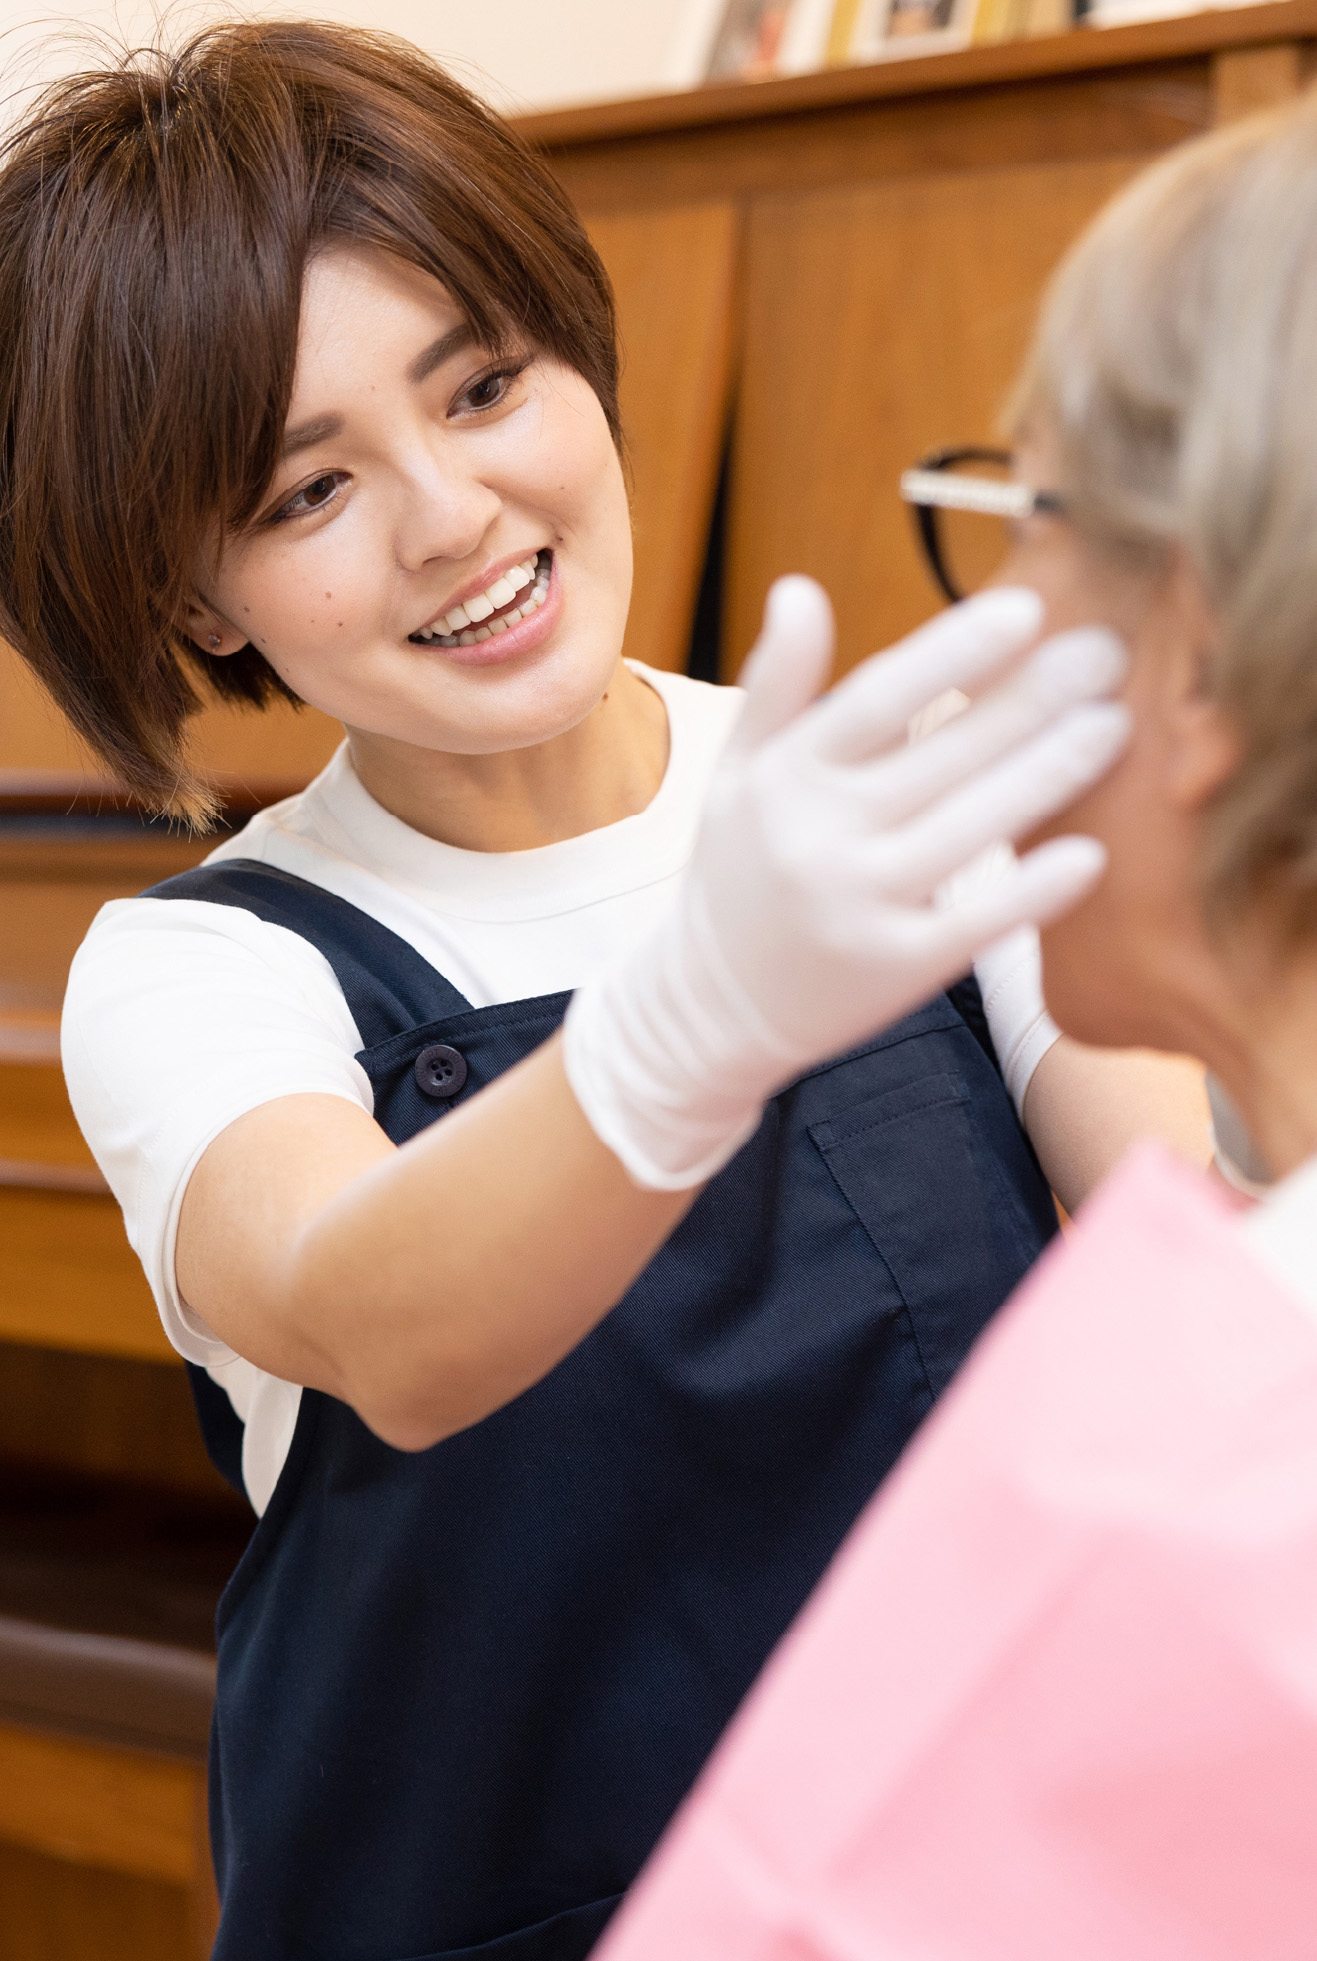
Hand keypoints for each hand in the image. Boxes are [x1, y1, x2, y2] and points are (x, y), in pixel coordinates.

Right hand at [565, 578, 1129, 1188]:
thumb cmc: (740, 875)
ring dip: (1051, 773)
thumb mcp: (738, 775)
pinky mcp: (897, 970)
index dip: (952, 653)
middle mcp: (820, 839)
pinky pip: (978, 922)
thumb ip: (776, 684)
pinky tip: (1089, 852)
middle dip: (1031, 700)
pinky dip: (1033, 888)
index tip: (1026, 609)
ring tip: (1115, 725)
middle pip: (943, 756)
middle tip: (1106, 654)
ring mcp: (861, 906)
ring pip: (973, 828)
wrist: (711, 1009)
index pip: (877, 699)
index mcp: (786, 778)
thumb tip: (799, 588)